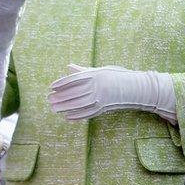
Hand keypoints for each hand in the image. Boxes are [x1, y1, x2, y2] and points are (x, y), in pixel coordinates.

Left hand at [48, 64, 177, 121]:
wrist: (135, 88)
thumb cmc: (115, 76)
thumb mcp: (100, 70)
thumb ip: (83, 71)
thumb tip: (68, 66)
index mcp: (95, 76)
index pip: (74, 80)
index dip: (61, 84)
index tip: (51, 87)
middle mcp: (97, 87)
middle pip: (74, 93)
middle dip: (60, 97)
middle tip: (49, 99)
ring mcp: (101, 99)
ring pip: (79, 105)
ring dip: (65, 108)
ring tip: (54, 108)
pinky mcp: (104, 109)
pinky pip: (88, 113)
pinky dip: (77, 116)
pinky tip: (67, 118)